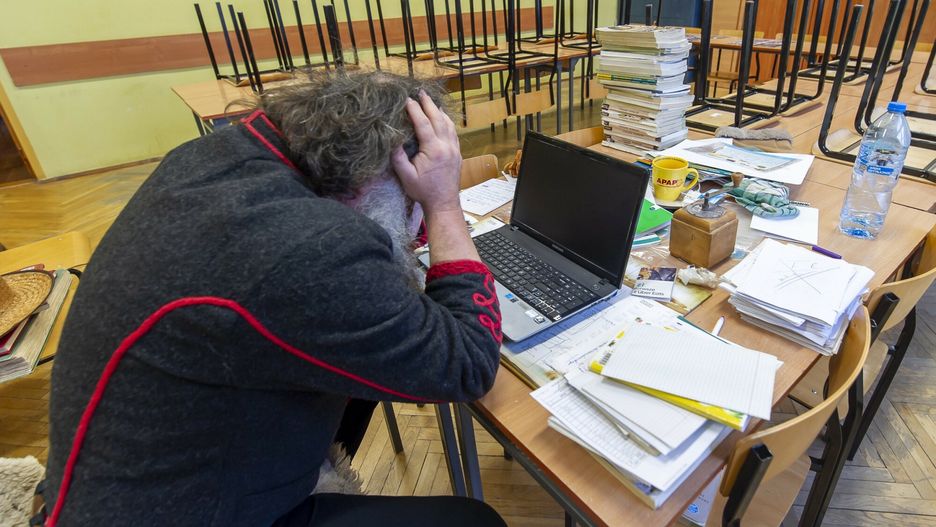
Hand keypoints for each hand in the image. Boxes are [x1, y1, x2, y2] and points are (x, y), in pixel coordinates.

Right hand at [391, 92, 461, 215]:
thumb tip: (391, 140)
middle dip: (429, 104)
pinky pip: (453, 132)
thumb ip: (398, 158)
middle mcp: (446, 146)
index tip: (407, 99)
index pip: (423, 124)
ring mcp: (454, 149)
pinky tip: (442, 118)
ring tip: (430, 101)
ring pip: (448, 124)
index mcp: (433, 150)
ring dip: (439, 110)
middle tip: (421, 92)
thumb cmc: (423, 192)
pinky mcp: (457, 153)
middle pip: (438, 118)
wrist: (443, 203)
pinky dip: (447, 121)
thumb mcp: (406, 177)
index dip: (415, 110)